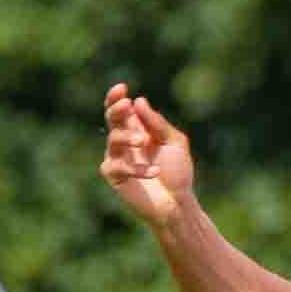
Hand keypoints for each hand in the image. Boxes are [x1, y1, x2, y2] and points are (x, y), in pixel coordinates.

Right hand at [101, 83, 194, 226]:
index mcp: (137, 130)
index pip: (122, 110)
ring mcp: (118, 159)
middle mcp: (124, 142)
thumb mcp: (173, 142)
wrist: (178, 203)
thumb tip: (138, 101)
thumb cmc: (177, 172)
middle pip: (112, 120)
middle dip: (116, 110)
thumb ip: (157, 123)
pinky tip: (155, 170)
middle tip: (125, 105)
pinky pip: (118, 166)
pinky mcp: (115, 177)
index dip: (117, 98)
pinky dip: (138, 167)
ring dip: (128, 137)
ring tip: (143, 141)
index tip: (122, 88)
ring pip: (113, 140)